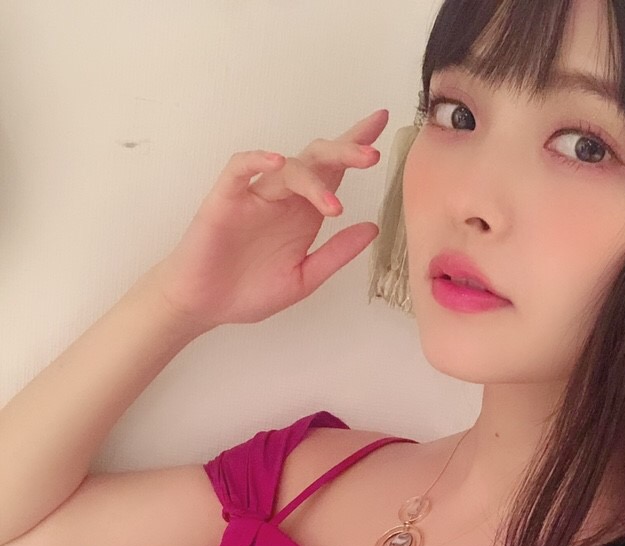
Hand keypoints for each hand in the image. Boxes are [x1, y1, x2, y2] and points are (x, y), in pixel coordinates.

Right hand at [146, 108, 389, 332]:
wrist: (206, 307)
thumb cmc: (250, 292)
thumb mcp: (304, 278)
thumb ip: (336, 254)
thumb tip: (373, 228)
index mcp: (305, 214)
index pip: (334, 171)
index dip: (355, 145)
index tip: (382, 122)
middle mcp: (284, 198)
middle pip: (317, 160)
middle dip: (345, 151)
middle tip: (371, 155)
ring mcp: (255, 196)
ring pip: (288, 167)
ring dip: (314, 180)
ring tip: (334, 207)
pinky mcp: (226, 199)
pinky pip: (240, 168)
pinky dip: (257, 160)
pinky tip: (277, 162)